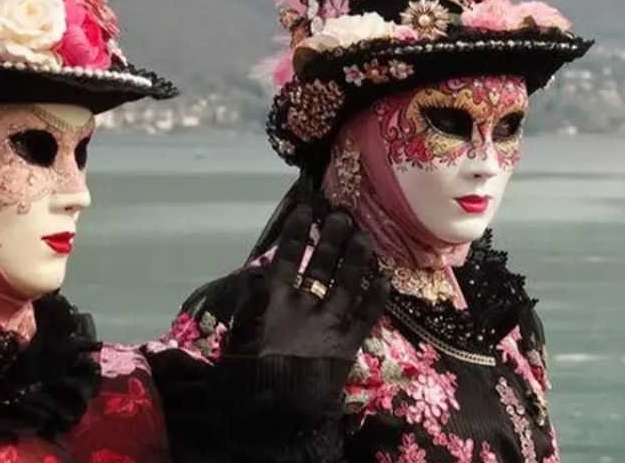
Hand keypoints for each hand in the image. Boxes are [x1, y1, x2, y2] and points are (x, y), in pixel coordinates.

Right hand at [225, 204, 388, 361]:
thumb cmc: (248, 375)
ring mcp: (328, 323)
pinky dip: (377, 296)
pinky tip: (385, 278)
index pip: (285, 259)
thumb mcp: (238, 335)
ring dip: (357, 257)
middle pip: (321, 264)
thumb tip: (259, 278)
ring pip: (348, 282)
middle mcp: (303, 306)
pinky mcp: (348, 344)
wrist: (274, 413)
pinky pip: (367, 314)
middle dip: (332, 237)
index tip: (305, 210)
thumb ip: (251, 305)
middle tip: (343, 215)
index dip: (296, 233)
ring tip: (364, 236)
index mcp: (272, 303)